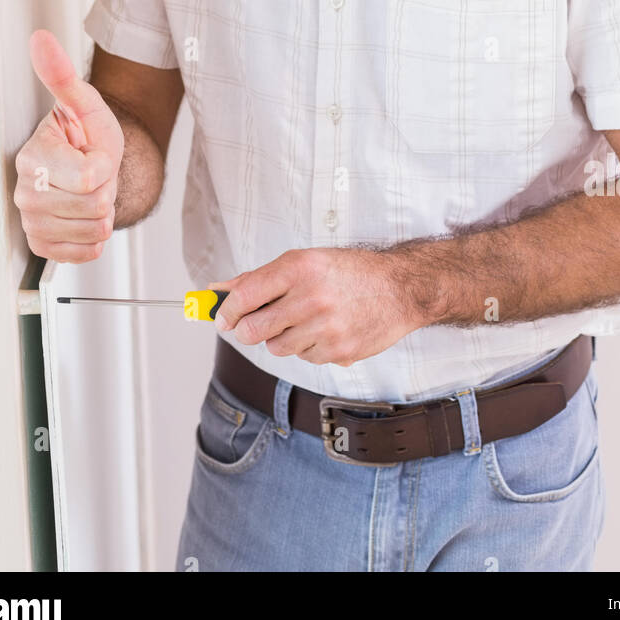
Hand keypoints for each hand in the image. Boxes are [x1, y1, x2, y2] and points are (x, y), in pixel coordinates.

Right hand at [13, 29, 123, 262]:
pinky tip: (85, 214)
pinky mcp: (44, 245)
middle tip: (93, 173)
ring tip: (90, 191)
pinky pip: (88, 251)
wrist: (90, 163)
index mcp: (32, 158)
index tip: (92, 152)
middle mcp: (25, 192)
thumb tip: (41, 40)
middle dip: (105, 188)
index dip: (104, 165)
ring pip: (96, 229)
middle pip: (95, 204)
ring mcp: (32, 221)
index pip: (89, 178)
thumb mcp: (86, 103)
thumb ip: (63, 75)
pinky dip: (95, 236)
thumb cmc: (87, 135)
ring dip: (102, 211)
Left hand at [213, 247, 420, 365]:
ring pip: (277, 347)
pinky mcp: (338, 351)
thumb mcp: (305, 261)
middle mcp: (311, 297)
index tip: (222, 317)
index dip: (226, 310)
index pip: (245, 294)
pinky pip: (304, 358)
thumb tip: (220, 290)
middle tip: (257, 324)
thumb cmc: (350, 272)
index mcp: (299, 267)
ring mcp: (326, 327)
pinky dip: (308, 348)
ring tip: (304, 321)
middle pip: (253, 330)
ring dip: (282, 338)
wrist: (399, 289)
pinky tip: (326, 330)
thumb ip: (261, 278)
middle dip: (248, 330)